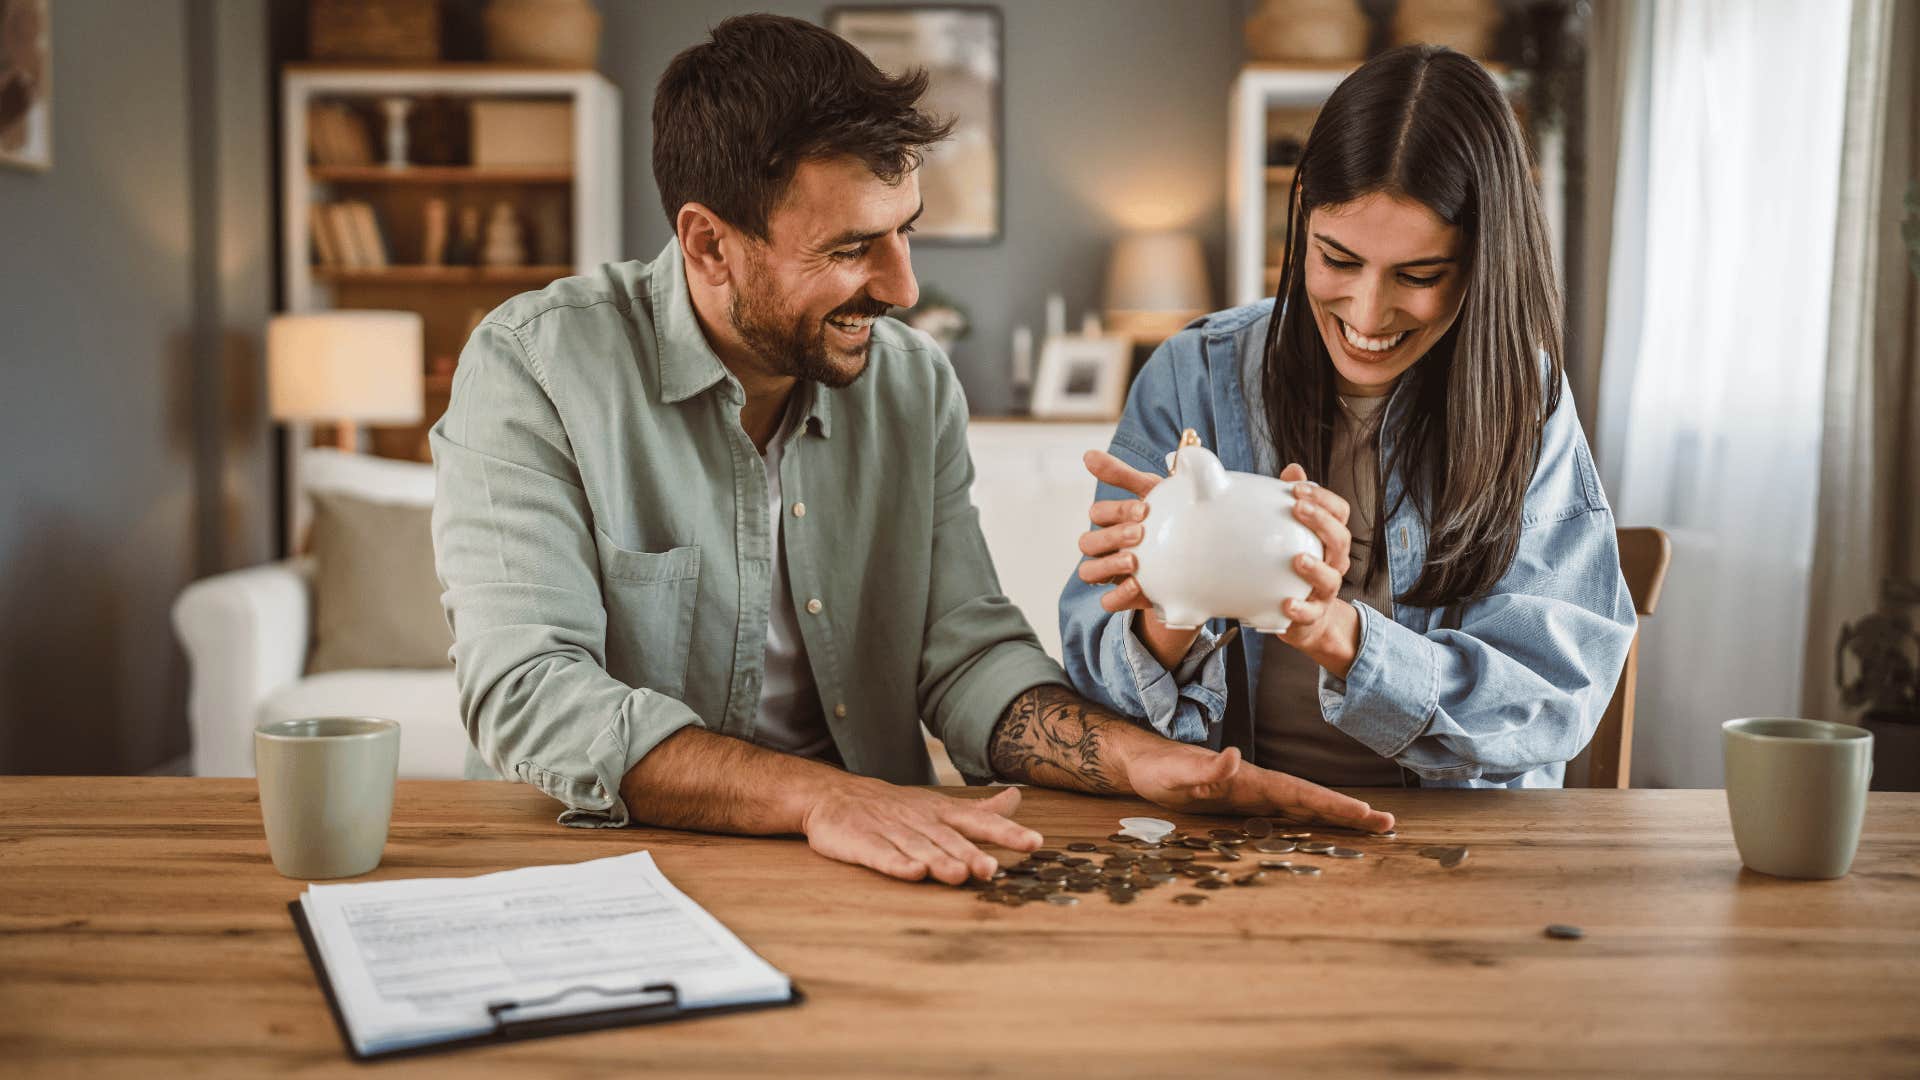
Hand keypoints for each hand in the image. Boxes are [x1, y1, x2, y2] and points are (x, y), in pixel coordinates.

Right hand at [800, 779, 1041, 884]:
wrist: (833, 796)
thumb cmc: (894, 807)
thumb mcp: (939, 805)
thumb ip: (979, 810)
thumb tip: (1017, 798)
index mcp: (940, 813)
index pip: (979, 821)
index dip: (1006, 832)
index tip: (1034, 843)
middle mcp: (920, 821)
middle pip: (949, 839)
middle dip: (971, 854)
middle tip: (992, 869)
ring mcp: (890, 831)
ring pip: (919, 848)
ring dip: (939, 861)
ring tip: (960, 875)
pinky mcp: (862, 843)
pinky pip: (881, 855)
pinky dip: (897, 864)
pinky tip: (912, 873)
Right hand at [1075, 450, 1156, 611]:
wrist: (1200, 556)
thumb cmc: (1169, 516)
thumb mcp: (1152, 492)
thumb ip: (1123, 475)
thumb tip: (1087, 455)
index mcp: (1112, 520)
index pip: (1099, 513)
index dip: (1116, 511)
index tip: (1145, 510)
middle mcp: (1107, 546)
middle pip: (1088, 542)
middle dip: (1112, 537)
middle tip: (1140, 533)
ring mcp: (1113, 573)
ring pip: (1089, 572)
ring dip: (1108, 565)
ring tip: (1135, 561)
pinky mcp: (1125, 596)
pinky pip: (1107, 601)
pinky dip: (1118, 595)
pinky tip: (1138, 585)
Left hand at [1125, 739, 1395, 833]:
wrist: (1142, 762)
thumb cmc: (1157, 769)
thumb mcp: (1175, 773)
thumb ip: (1204, 769)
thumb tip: (1233, 755)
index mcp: (1250, 780)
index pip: (1299, 792)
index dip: (1333, 804)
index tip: (1366, 813)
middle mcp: (1257, 785)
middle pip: (1310, 799)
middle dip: (1348, 813)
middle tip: (1388, 825)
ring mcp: (1252, 795)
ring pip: (1301, 807)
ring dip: (1334, 817)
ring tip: (1369, 827)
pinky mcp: (1242, 804)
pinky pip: (1282, 815)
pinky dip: (1307, 821)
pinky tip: (1321, 832)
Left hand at [1274, 463, 1361, 676]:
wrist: (1306, 619)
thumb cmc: (1297, 570)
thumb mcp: (1295, 534)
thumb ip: (1295, 503)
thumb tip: (1292, 469)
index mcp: (1331, 540)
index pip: (1339, 513)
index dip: (1323, 498)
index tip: (1297, 488)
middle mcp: (1334, 563)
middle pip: (1340, 540)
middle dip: (1321, 522)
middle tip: (1298, 508)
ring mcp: (1325, 591)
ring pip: (1331, 578)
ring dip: (1316, 567)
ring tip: (1298, 559)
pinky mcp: (1311, 616)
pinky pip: (1310, 613)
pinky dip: (1300, 608)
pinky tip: (1287, 602)